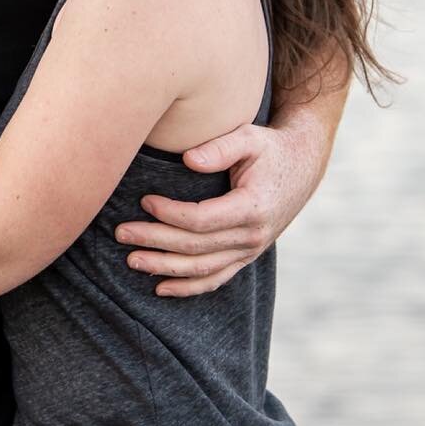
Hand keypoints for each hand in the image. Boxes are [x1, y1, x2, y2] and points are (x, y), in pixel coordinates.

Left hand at [114, 121, 322, 296]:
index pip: (201, 220)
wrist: (302, 166)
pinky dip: (188, 287)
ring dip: (164, 268)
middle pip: (195, 247)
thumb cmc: (269, 148)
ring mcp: (250, 250)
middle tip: (122, 233)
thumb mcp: (250, 137)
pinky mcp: (246, 256)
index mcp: (253, 207)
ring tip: (131, 260)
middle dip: (155, 241)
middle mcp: (253, 236)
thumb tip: (187, 159)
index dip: (169, 214)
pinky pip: (216, 278)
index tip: (144, 201)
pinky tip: (160, 287)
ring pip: (202, 269)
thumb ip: (220, 147)